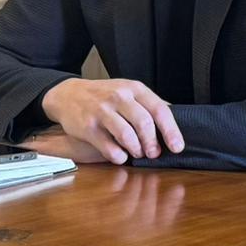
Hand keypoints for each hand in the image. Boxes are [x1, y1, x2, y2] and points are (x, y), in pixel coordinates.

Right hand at [40, 77, 184, 163]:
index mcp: (134, 88)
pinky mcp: (88, 127)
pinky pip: (109, 147)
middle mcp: (118, 97)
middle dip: (152, 143)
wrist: (68, 94)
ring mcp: (102, 111)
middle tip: (154, 153)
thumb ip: (148, 104)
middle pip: (144, 122)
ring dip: (136, 149)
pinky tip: (120, 156)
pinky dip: (119, 156)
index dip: (171, 130)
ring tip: (137, 153)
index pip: (158, 109)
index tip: (177, 147)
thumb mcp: (127, 90)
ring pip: (126, 135)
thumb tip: (175, 120)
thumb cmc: (104, 96)